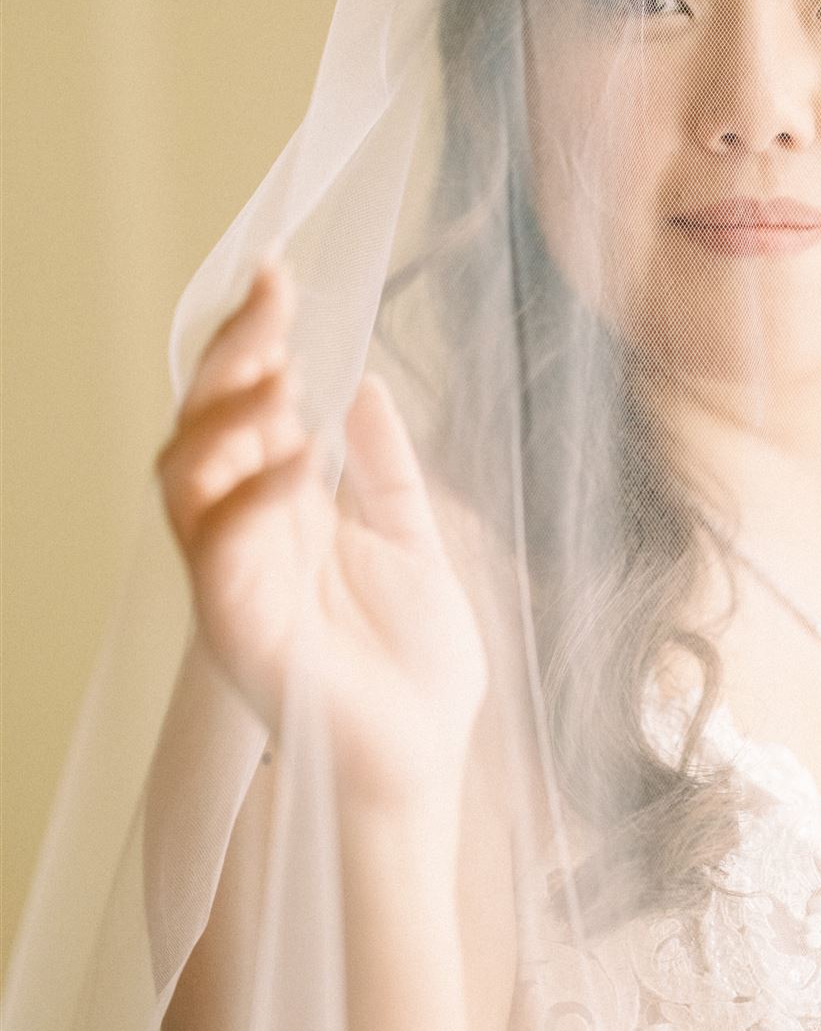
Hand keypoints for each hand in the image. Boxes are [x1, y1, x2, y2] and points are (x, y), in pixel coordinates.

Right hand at [155, 255, 488, 803]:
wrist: (425, 757)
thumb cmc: (416, 667)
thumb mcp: (414, 542)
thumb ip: (385, 470)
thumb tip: (369, 387)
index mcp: (282, 513)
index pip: (244, 408)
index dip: (253, 339)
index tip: (282, 273)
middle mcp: (243, 538)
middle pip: (199, 425)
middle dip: (231, 354)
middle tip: (274, 298)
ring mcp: (231, 581)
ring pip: (184, 476)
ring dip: (229, 415)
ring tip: (287, 376)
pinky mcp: (237, 626)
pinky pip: (222, 544)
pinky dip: (253, 491)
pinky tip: (297, 454)